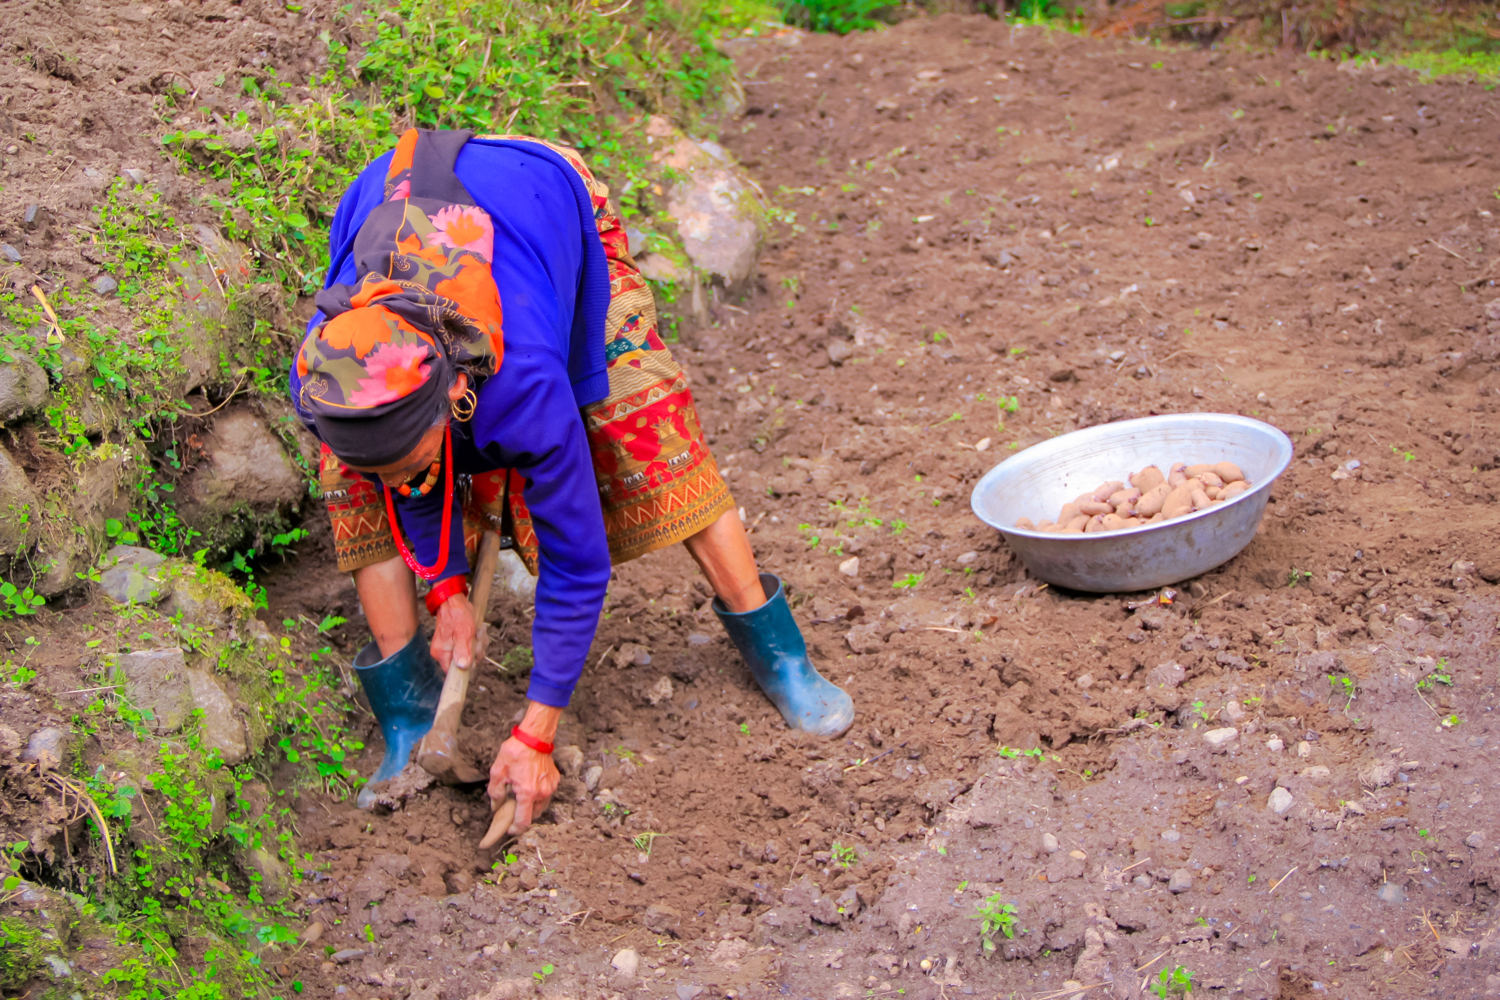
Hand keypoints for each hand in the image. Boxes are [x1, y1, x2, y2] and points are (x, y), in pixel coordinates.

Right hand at [430, 593, 474, 673]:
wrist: (453, 600)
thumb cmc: (457, 615)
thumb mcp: (463, 633)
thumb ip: (463, 650)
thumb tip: (463, 667)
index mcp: (441, 653)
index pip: (453, 673)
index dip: (467, 668)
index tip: (474, 657)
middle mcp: (444, 653)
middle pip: (465, 664)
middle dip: (476, 652)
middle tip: (478, 640)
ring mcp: (451, 648)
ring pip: (471, 655)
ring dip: (479, 644)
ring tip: (478, 632)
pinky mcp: (458, 642)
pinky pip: (471, 647)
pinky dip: (477, 640)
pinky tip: (478, 631)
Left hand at [488, 702, 562, 833]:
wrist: (535, 736)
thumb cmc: (516, 752)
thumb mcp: (498, 771)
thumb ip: (495, 792)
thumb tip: (496, 805)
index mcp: (527, 793)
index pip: (523, 822)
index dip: (516, 829)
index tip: (510, 829)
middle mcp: (541, 793)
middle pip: (533, 815)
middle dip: (523, 816)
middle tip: (513, 810)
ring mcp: (550, 787)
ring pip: (541, 806)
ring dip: (531, 806)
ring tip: (521, 797)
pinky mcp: (555, 780)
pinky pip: (546, 795)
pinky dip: (538, 795)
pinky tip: (530, 785)